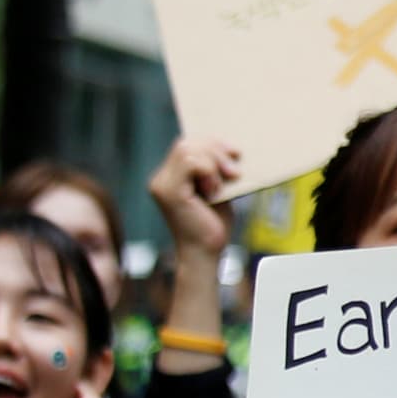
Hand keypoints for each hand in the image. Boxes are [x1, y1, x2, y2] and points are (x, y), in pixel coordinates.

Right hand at [147, 134, 243, 256]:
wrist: (206, 254)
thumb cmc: (212, 227)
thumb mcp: (217, 190)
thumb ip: (215, 170)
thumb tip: (229, 148)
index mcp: (170, 177)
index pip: (186, 144)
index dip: (212, 143)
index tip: (236, 154)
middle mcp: (160, 178)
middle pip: (186, 143)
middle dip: (215, 150)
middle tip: (235, 172)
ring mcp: (161, 184)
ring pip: (187, 149)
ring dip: (214, 163)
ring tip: (225, 183)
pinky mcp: (168, 191)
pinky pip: (191, 163)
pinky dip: (210, 172)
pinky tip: (215, 191)